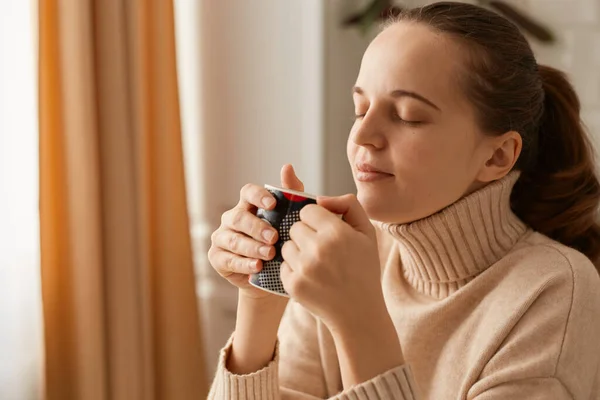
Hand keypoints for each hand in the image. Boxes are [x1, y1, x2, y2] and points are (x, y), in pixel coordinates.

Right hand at [208, 164, 304, 299]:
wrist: (269, 277)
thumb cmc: (280, 243)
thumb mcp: (288, 219)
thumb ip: (290, 194)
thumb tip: (288, 167)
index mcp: (247, 205)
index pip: (247, 192)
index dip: (258, 196)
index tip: (273, 203)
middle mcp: (231, 219)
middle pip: (239, 217)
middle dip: (257, 227)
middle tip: (274, 237)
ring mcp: (221, 238)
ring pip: (233, 239)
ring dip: (252, 247)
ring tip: (269, 254)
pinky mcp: (217, 258)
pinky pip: (228, 259)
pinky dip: (244, 263)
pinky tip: (257, 267)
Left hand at [279, 193, 385, 331]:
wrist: (359, 312)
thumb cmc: (363, 269)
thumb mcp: (367, 232)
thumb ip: (348, 205)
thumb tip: (320, 198)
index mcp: (336, 232)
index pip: (307, 210)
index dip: (316, 219)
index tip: (325, 230)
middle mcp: (318, 249)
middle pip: (295, 227)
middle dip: (306, 235)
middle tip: (322, 250)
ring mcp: (303, 268)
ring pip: (286, 246)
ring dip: (297, 251)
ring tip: (316, 264)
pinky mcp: (293, 285)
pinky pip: (283, 265)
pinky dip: (294, 270)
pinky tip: (311, 277)